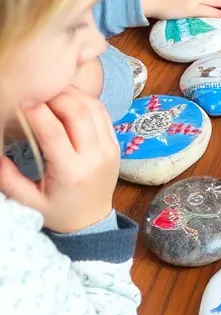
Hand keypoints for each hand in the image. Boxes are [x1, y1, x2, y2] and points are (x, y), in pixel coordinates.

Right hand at [0, 88, 119, 232]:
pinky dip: (87, 101)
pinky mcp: (116, 144)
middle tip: (38, 93)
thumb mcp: (29, 202)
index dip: (37, 112)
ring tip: (53, 92)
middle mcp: (94, 157)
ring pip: (93, 108)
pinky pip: (103, 114)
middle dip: (56, 96)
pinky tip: (70, 100)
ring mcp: (109, 149)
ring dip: (73, 94)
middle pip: (77, 113)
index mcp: (71, 173)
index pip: (54, 132)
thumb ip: (10, 180)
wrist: (92, 222)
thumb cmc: (59, 212)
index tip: (23, 103)